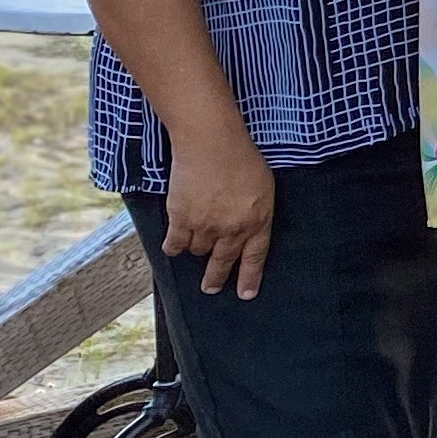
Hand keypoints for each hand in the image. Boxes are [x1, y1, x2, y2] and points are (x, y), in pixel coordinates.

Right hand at [166, 129, 275, 299]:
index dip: (249, 277)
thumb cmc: (242, 157)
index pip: (255, 257)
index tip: (246, 295)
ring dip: (197, 249)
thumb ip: (256, 211)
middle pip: (223, 261)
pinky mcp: (181, 219)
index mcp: (257, 221)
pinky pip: (175, 244)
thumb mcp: (263, 187)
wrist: (212, 143)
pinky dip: (173, 247)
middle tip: (211, 288)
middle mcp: (232, 230)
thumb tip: (248, 227)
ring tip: (195, 243)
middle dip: (216, 278)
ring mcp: (206, 226)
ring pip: (198, 250)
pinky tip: (172, 247)